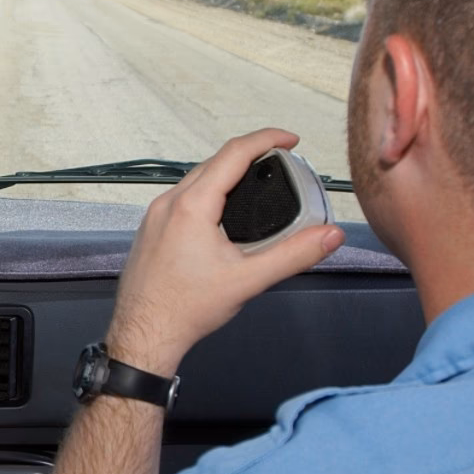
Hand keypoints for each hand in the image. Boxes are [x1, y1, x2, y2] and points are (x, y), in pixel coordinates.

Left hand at [106, 129, 344, 376]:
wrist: (143, 334)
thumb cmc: (186, 309)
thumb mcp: (248, 280)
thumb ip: (294, 255)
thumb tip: (330, 235)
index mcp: (191, 205)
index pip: (233, 154)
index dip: (266, 139)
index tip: (290, 139)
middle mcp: (168, 202)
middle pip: (213, 162)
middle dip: (249, 154)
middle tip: (280, 161)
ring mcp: (155, 215)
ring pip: (195, 179)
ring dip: (226, 173)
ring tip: (257, 180)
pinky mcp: (151, 229)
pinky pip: (182, 197)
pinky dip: (208, 192)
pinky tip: (223, 209)